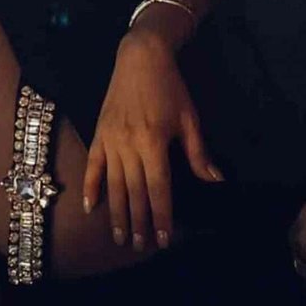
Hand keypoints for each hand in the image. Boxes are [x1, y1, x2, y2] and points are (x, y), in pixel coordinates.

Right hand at [83, 29, 221, 252]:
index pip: (159, 188)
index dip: (162, 215)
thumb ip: (199, 153)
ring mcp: (110, 142)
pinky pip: (93, 167)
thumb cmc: (170, 88)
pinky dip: (90, 188)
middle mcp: (129, 146)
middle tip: (141, 246)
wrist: (140, 59)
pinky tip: (91, 208)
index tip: (163, 238)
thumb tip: (215, 180)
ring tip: (122, 237)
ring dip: (118, 213)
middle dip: (140, 222)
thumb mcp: (190, 119)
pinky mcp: (98, 135)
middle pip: (135, 192)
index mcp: (155, 143)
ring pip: (113, 185)